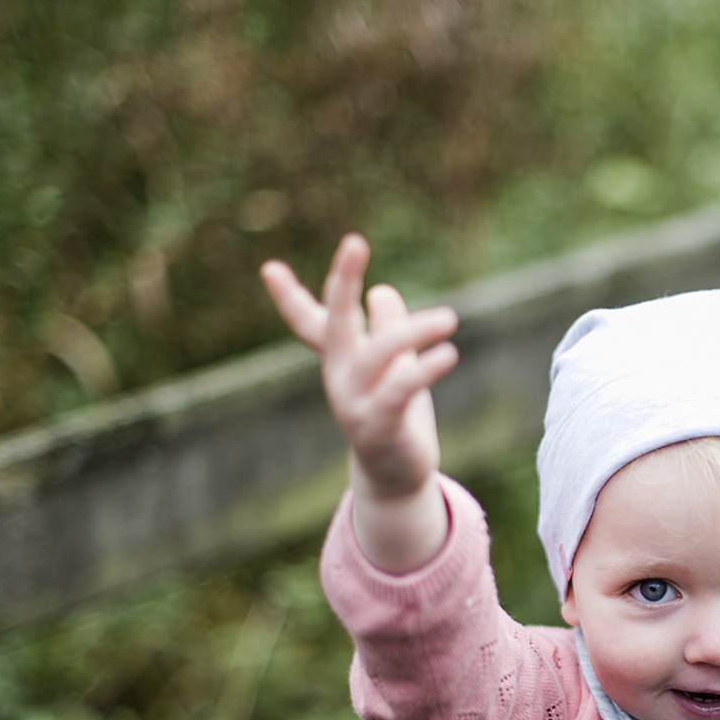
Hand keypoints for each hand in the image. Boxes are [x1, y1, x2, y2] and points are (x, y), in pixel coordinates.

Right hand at [261, 235, 458, 570]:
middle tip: (354, 243)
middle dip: (343, 283)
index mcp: (340, 360)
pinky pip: (400, 391)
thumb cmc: (394, 415)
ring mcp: (355, 404)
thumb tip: (381, 291)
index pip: (312, 322)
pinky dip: (424, 370)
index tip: (269, 268)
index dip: (291, 297)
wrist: (397, 476)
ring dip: (412, 332)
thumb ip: (385, 329)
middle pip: (335, 323)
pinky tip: (450, 353)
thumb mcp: (393, 367)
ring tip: (450, 319)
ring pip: (377, 354)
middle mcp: (340, 378)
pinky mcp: (380, 426)